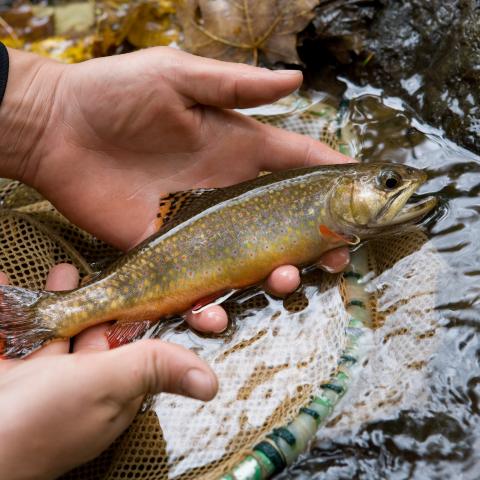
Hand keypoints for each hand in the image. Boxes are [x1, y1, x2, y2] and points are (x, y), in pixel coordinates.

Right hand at [0, 264, 216, 479]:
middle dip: (91, 302)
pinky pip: (10, 336)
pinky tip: (3, 283)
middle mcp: (76, 388)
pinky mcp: (4, 379)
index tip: (140, 286)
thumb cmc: (35, 421)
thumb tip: (211, 384)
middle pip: (90, 335)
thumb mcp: (104, 385)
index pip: (132, 346)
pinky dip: (7, 310)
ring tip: (59, 272)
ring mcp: (37, 383)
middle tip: (97, 275)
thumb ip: (151, 369)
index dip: (136, 317)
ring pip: (52, 333)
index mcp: (109, 389)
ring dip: (54, 301)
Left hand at [1, 47, 352, 331]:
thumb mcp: (180, 77)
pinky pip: (192, 284)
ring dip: (270, 277)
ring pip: (245, 260)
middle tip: (332, 258)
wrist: (58, 129)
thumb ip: (237, 86)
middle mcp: (224, 191)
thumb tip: (296, 80)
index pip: (294, 164)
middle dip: (311, 242)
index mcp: (235, 148)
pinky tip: (214, 311)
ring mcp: (195, 226)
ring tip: (280, 281)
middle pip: (280, 223)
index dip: (330, 179)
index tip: (360, 195)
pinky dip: (206, 304)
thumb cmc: (116, 94)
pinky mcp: (162, 251)